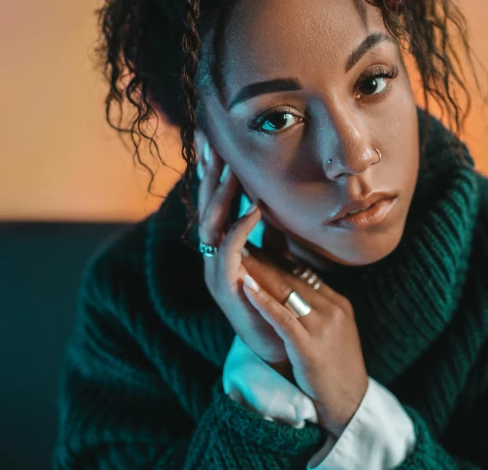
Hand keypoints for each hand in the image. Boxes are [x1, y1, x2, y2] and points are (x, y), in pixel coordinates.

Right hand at [196, 139, 286, 365]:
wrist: (281, 348)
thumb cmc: (276, 304)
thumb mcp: (274, 261)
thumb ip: (270, 234)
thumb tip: (270, 202)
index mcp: (222, 250)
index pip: (213, 204)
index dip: (212, 173)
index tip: (213, 140)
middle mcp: (212, 259)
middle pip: (206, 209)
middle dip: (209, 175)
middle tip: (212, 141)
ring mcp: (216, 274)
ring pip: (211, 227)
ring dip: (221, 196)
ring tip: (232, 167)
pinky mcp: (227, 290)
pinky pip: (229, 252)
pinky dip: (239, 228)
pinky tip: (253, 207)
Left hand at [240, 250, 368, 437]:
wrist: (350, 403)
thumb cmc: (335, 369)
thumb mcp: (332, 330)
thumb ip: (316, 308)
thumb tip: (292, 286)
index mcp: (336, 303)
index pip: (301, 274)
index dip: (275, 259)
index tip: (253, 244)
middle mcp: (331, 310)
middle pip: (291, 278)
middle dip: (263, 259)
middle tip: (238, 240)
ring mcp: (322, 328)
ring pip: (286, 293)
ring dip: (259, 273)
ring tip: (237, 255)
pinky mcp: (309, 348)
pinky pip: (283, 319)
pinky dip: (263, 302)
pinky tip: (247, 287)